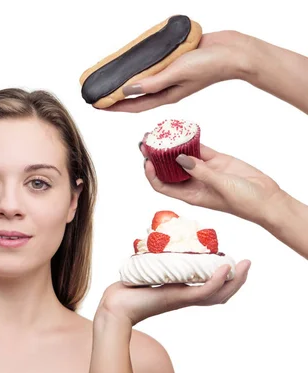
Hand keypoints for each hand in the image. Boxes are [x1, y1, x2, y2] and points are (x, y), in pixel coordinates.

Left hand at [98, 260, 250, 325]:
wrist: (115, 306)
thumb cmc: (128, 290)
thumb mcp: (147, 271)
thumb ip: (155, 261)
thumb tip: (157, 240)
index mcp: (183, 292)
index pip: (212, 288)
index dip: (227, 278)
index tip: (235, 261)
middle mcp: (186, 297)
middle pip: (222, 293)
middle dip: (238, 279)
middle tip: (248, 262)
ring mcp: (183, 298)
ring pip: (217, 294)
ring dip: (234, 280)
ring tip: (243, 265)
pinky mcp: (176, 298)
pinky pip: (202, 292)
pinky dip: (215, 282)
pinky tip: (222, 269)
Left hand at [104, 30, 252, 112]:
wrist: (234, 51)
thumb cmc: (211, 65)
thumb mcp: (178, 73)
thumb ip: (153, 82)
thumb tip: (128, 89)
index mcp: (166, 96)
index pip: (133, 105)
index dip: (114, 106)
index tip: (96, 104)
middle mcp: (167, 89)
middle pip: (135, 95)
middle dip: (116, 95)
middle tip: (98, 91)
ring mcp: (171, 76)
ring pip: (143, 81)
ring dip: (127, 81)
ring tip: (110, 77)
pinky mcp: (176, 64)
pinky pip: (153, 67)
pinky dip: (141, 67)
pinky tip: (132, 62)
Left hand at [140, 142, 284, 225]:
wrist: (267, 198)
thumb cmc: (244, 202)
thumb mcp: (220, 186)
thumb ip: (200, 172)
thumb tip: (179, 158)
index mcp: (189, 194)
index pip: (162, 185)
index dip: (151, 174)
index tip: (147, 161)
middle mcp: (193, 182)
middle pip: (167, 168)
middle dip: (155, 156)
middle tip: (146, 140)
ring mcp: (204, 170)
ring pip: (181, 156)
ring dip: (170, 146)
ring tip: (160, 132)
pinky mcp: (216, 160)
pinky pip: (199, 148)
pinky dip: (191, 140)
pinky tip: (182, 130)